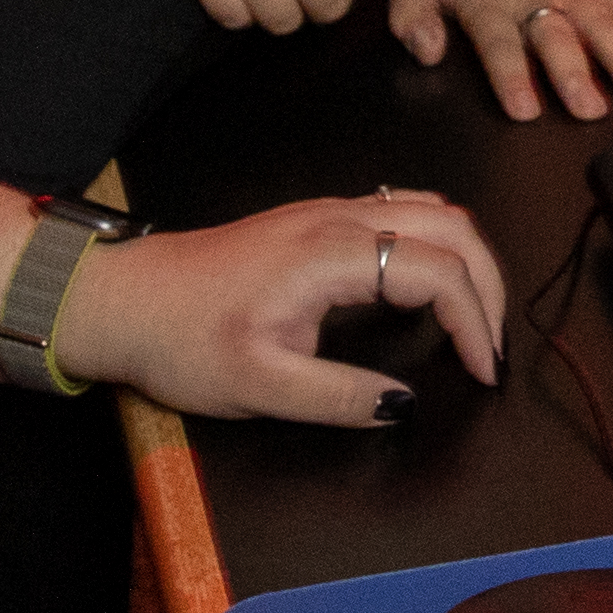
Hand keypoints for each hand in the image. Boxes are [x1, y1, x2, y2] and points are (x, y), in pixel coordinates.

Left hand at [78, 192, 506, 413]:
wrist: (121, 299)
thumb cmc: (180, 341)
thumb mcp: (259, 388)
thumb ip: (339, 397)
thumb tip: (405, 404)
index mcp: (331, 254)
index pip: (438, 272)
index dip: (475, 321)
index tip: (483, 372)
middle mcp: (339, 217)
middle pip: (453, 225)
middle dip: (489, 286)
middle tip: (492, 348)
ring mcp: (329, 209)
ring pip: (433, 208)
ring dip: (469, 259)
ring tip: (475, 318)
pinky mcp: (317, 217)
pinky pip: (404, 208)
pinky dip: (440, 243)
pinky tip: (433, 283)